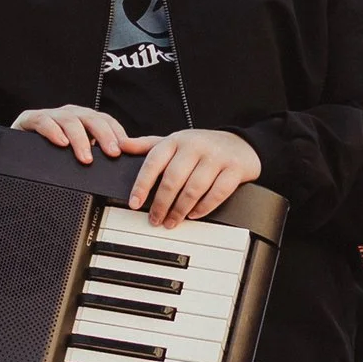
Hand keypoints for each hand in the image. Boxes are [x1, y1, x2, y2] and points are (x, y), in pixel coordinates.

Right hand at [12, 105, 133, 162]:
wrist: (15, 151)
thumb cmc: (49, 154)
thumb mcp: (74, 154)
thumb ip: (93, 155)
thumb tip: (118, 168)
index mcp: (82, 120)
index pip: (105, 120)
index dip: (116, 132)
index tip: (124, 149)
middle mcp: (68, 114)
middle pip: (91, 118)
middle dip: (104, 135)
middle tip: (112, 153)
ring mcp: (49, 115)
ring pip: (69, 119)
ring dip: (80, 139)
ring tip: (86, 157)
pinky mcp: (29, 119)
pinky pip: (42, 120)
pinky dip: (53, 131)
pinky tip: (61, 143)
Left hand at [129, 128, 260, 227]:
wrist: (241, 143)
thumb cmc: (202, 146)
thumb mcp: (175, 141)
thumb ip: (148, 145)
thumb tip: (121, 146)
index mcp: (177, 140)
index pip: (154, 162)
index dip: (142, 184)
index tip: (134, 203)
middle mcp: (195, 146)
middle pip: (173, 179)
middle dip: (161, 204)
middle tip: (155, 219)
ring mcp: (216, 157)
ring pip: (194, 188)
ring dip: (180, 210)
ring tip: (172, 221)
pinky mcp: (234, 169)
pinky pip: (217, 193)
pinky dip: (204, 207)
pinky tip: (194, 215)